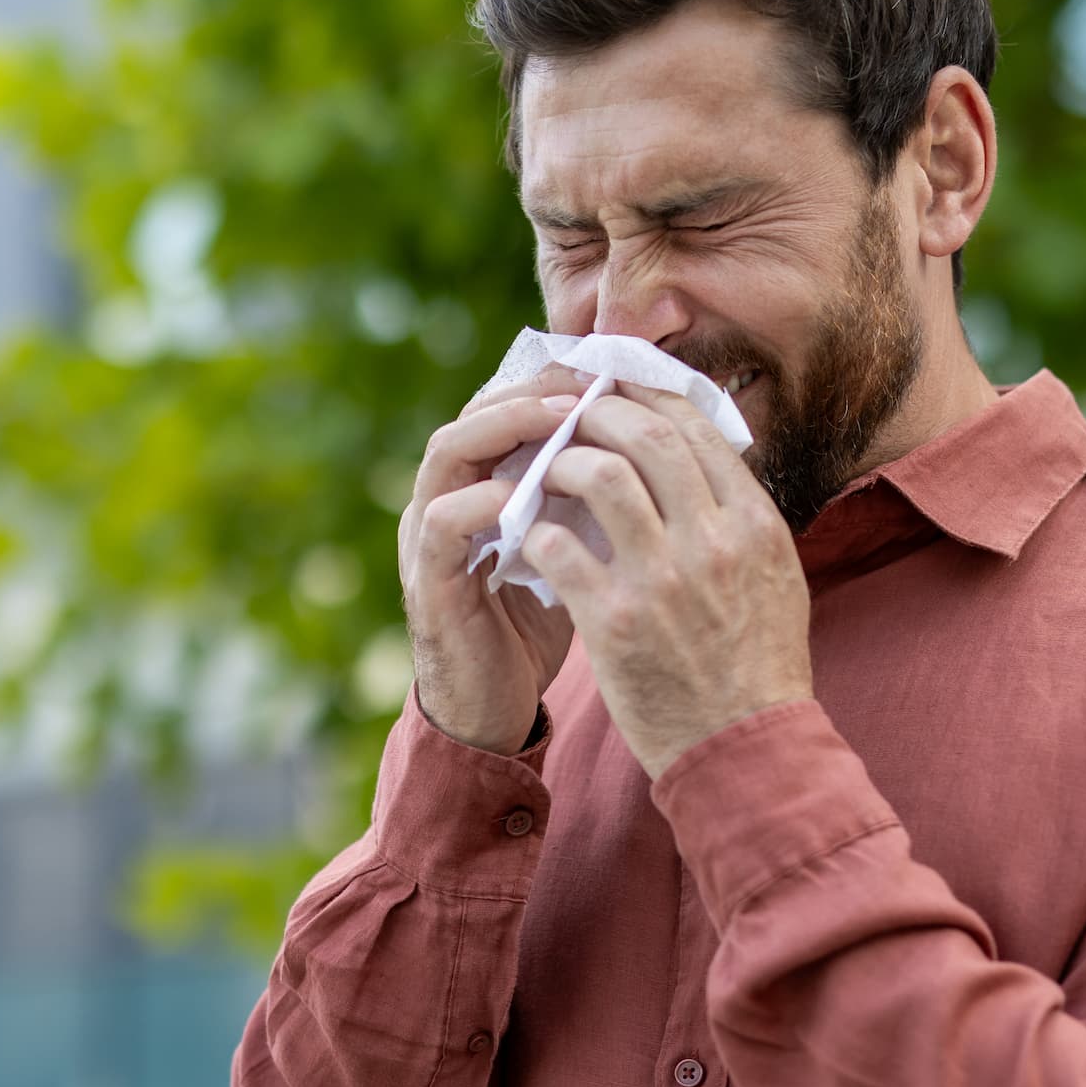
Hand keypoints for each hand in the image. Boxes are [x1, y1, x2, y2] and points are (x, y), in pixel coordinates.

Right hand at [397, 364, 585, 753]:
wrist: (493, 716)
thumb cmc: (535, 631)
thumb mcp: (571, 552)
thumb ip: (587, 505)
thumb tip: (658, 454)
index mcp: (479, 489)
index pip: (506, 410)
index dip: (551, 382)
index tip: (608, 370)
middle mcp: (445, 500)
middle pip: (473, 413)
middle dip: (530, 389)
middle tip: (585, 379)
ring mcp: (428, 540)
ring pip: (448, 451)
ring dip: (505, 427)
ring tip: (561, 416)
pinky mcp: (427, 582)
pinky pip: (443, 522)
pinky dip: (483, 500)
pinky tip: (528, 494)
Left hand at [522, 385, 813, 778]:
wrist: (746, 750)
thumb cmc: (758, 665)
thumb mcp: (775, 578)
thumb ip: (740, 518)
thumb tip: (705, 458)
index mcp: (755, 524)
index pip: (694, 428)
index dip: (646, 396)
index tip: (615, 389)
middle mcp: (713, 541)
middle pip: (645, 435)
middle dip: (597, 414)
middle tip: (567, 418)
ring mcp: (663, 580)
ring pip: (597, 476)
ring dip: (559, 464)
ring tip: (541, 473)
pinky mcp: (616, 622)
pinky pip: (558, 547)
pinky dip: (536, 532)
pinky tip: (529, 538)